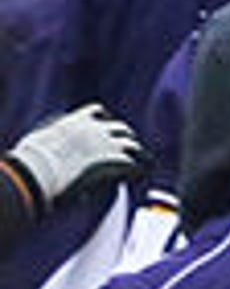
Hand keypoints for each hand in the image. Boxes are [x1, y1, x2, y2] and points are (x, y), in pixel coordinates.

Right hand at [6, 103, 141, 207]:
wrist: (41, 169)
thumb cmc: (32, 159)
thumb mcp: (36, 142)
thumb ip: (44, 141)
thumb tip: (35, 148)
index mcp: (76, 120)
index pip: (97, 111)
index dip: (102, 119)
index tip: (104, 124)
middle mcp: (96, 128)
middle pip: (120, 128)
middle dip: (123, 137)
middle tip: (125, 148)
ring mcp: (109, 143)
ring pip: (132, 144)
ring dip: (135, 153)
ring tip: (138, 162)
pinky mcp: (116, 160)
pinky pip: (136, 164)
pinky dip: (137, 170)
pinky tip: (136, 176)